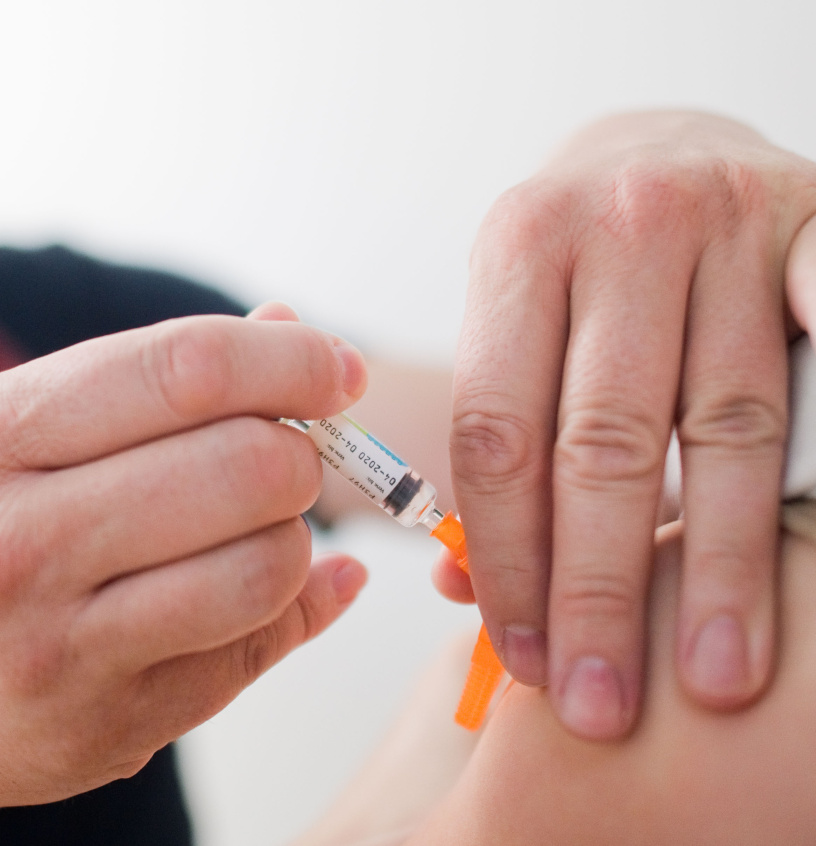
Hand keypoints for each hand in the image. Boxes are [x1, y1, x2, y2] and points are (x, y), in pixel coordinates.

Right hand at [0, 312, 369, 821]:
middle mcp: (12, 543)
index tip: (339, 367)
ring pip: (267, 567)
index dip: (291, 360)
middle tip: (286, 458)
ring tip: (257, 530)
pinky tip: (258, 589)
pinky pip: (254, 648)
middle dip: (300, 452)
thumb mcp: (15, 433)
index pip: (184, 370)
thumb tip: (288, 324)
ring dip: (294, 538)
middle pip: (245, 465)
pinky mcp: (109, 725)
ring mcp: (58, 646)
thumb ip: (150, 379)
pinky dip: (285, 606)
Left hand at [445, 111, 815, 738]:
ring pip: (725, 424)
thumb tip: (456, 585)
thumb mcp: (509, 325)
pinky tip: (811, 529)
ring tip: (715, 672)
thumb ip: (494, 446)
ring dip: (719, 563)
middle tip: (600, 702)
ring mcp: (727, 221)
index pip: (498, 433)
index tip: (523, 659)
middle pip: (604, 441)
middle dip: (602, 587)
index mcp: (517, 250)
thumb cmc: (572, 268)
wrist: (657, 147)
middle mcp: (618, 228)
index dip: (507, 557)